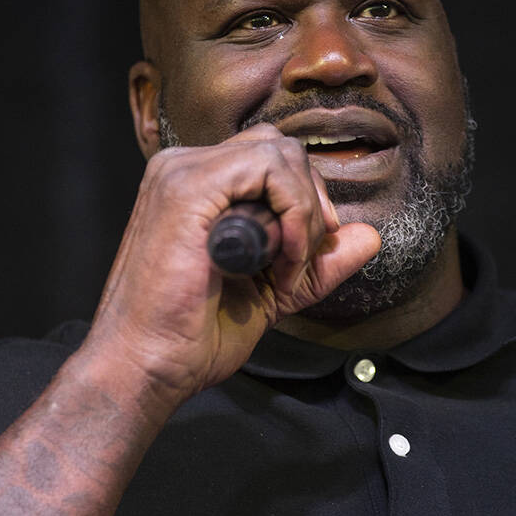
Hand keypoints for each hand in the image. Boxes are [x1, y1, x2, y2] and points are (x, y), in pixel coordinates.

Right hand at [81, 124, 380, 402]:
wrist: (145, 367)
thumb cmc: (191, 335)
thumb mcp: (272, 291)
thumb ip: (317, 260)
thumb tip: (369, 236)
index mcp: (195, 184)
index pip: (272, 160)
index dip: (304, 204)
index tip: (303, 260)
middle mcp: (183, 167)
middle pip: (281, 148)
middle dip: (310, 204)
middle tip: (301, 263)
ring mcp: (181, 172)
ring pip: (280, 153)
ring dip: (302, 214)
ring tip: (286, 268)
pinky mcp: (188, 187)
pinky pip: (270, 170)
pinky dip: (293, 215)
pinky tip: (280, 261)